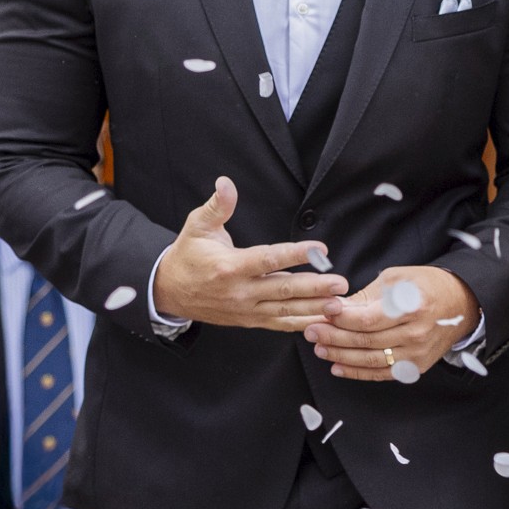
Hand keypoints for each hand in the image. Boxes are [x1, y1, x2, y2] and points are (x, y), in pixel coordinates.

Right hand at [152, 176, 347, 328]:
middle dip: (315, 287)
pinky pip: (278, 324)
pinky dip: (301, 324)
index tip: (321, 250)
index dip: (296, 254)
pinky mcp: (248, 320)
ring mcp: (245, 309)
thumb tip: (226, 183)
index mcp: (229, 267)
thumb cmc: (187, 255)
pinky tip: (322, 321)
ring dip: (314, 308)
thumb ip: (217, 206)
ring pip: (284, 311)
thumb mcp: (197, 226)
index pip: (268, 259)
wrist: (168, 291)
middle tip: (340, 284)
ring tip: (339, 305)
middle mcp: (239, 291)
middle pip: (283, 290)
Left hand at [304, 266, 480, 380]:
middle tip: (311, 331)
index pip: (367, 319)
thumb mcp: (396, 279)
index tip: (322, 312)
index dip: (341, 318)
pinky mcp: (415, 367)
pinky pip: (381, 373)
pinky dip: (357, 372)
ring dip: (340, 355)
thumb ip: (365, 297)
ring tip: (320, 348)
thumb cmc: (427, 286)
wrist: (460, 304)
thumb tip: (334, 308)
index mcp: (412, 307)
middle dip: (333, 337)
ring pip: (370, 360)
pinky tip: (338, 366)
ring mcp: (416, 354)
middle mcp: (416, 334)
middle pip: (365, 341)